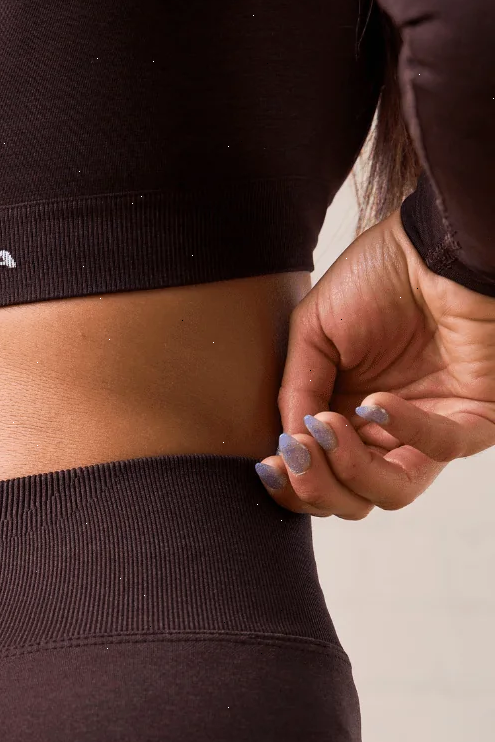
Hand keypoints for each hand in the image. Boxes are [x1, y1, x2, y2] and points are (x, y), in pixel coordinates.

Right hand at [257, 208, 494, 518]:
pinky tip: (374, 401)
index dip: (292, 485)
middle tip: (294, 453)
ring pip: (394, 492)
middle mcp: (389, 433)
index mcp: (348, 418)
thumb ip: (296, 392)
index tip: (267, 464)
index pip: (320, 478)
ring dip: (350, 470)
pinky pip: (441, 449)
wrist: (434, 241)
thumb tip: (289, 446)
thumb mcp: (313, 333)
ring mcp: (434, 430)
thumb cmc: (378, 275)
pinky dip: (403, 429)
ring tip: (324, 428)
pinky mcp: (478, 419)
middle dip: (316, 488)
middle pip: (352, 500)